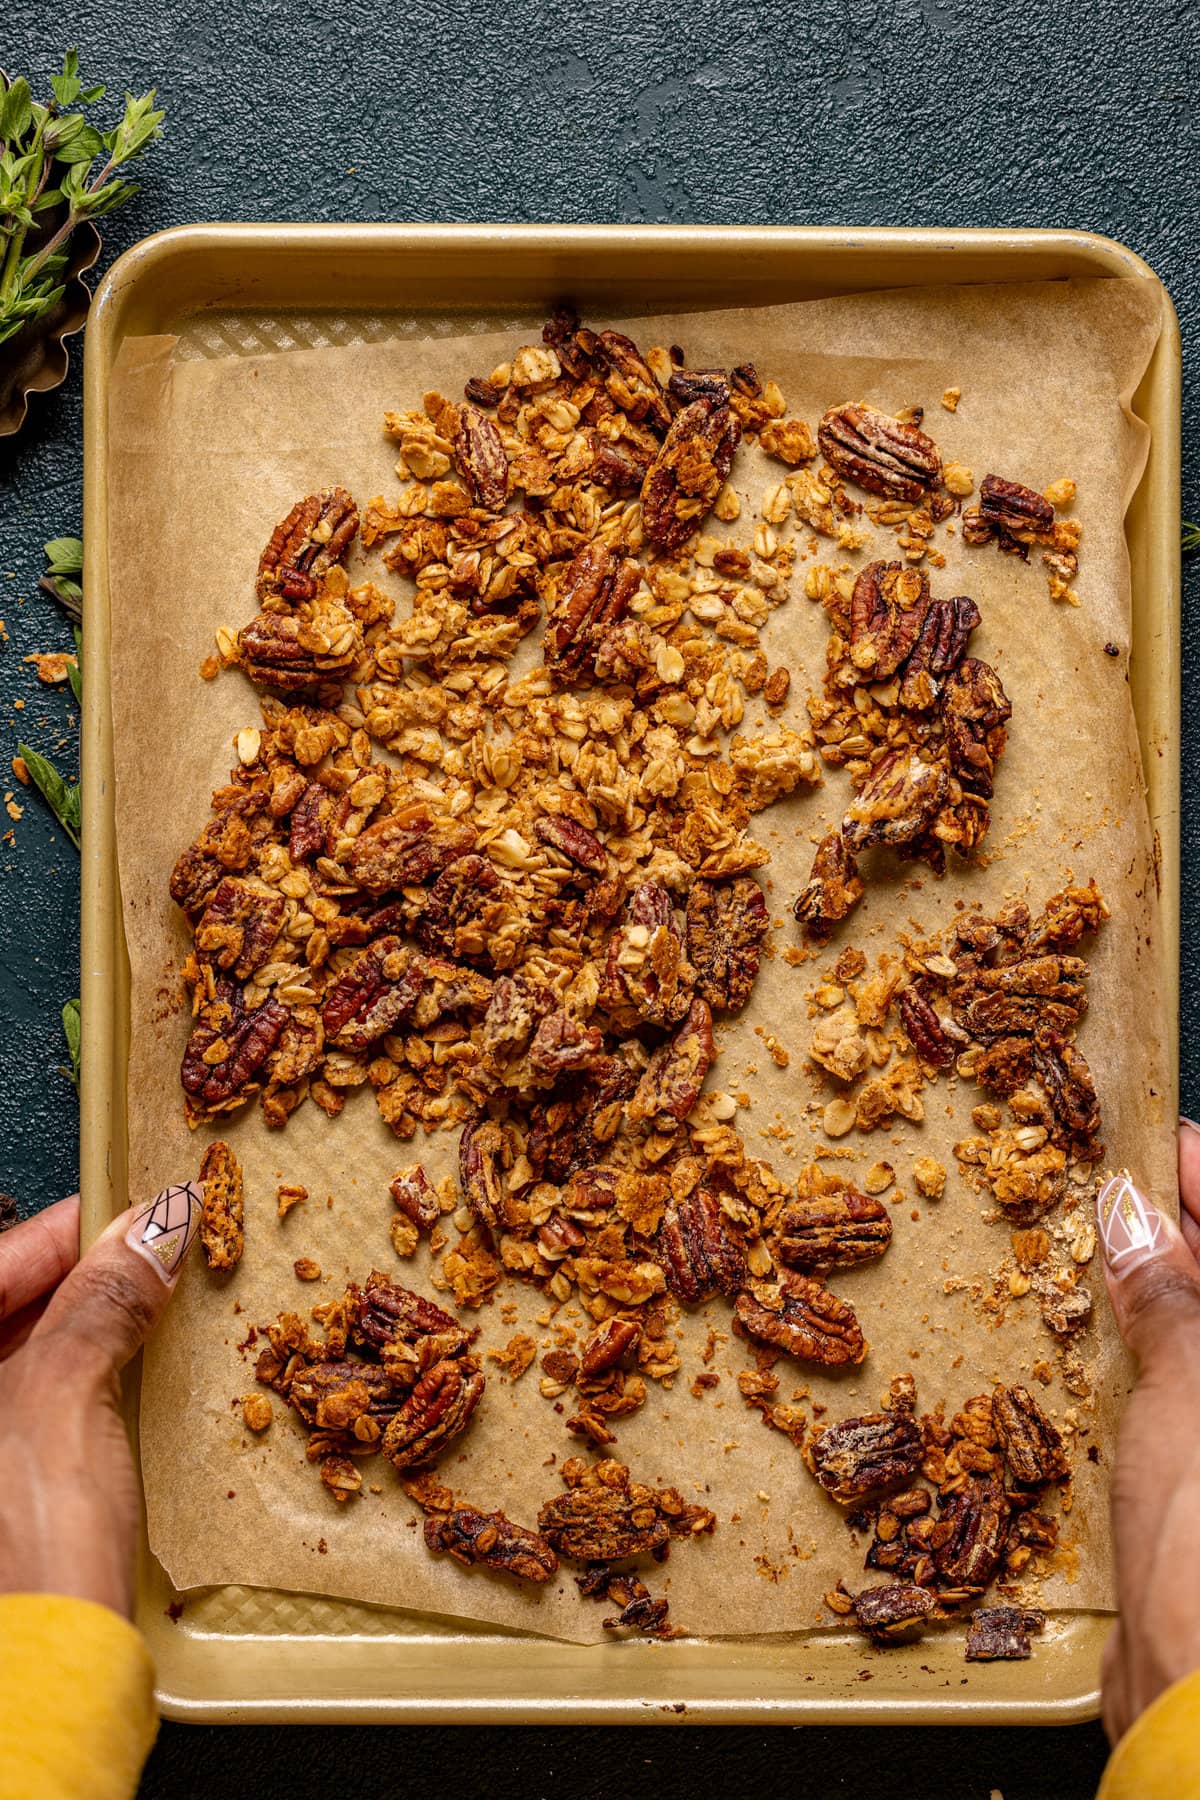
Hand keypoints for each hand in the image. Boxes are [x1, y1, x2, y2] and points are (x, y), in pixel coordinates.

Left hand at [0, 1183, 199, 1617]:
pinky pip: (20, 1416)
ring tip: (146, 1312)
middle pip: (1, 1313)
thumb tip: (152, 1229)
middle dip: (74, 1280)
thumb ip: (101, 1301)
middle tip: (151, 1257)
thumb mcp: (66, 1396)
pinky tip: (118, 1383)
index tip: (136, 1211)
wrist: (32, 1682)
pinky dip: (69, 1390)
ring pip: (12, 1364)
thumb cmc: (23, 1547)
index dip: (67, 1231)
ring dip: (77, 1334)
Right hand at [1099, 1125, 1199, 1742]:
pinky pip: (1182, 1400)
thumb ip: (1175, 1298)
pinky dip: (1147, 1358)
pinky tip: (1106, 1337)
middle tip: (1128, 1182)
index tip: (1173, 1142)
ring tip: (1106, 1243)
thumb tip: (1137, 1214)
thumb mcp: (1195, 1392)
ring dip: (1164, 1295)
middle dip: (1188, 1237)